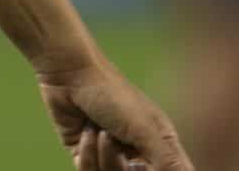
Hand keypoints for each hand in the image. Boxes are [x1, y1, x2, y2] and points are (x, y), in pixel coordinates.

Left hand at [37, 58, 190, 170]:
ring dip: (104, 156)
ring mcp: (111, 155)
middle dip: (124, 167)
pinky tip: (85, 131)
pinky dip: (87, 153)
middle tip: (126, 155)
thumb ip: (168, 161)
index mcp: (160, 144)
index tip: (140, 162)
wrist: (70, 76)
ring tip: (101, 132)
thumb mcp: (144, 130)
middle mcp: (138, 152)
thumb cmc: (113, 95)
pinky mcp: (85, 155)